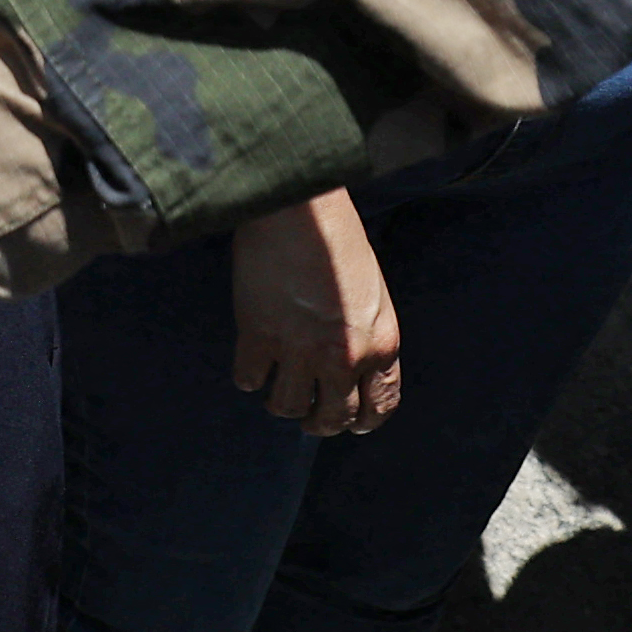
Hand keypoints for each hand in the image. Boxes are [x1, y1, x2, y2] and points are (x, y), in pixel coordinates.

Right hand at [229, 190, 401, 437]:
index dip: (364, 421)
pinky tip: (252, 365)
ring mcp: (300, 349)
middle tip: (309, 418)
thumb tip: (348, 368)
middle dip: (321, 423)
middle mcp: (344, 355)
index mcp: (381, 343)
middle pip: (334, 417)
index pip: (381, 405)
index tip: (351, 423)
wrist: (300, 208)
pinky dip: (249, 377)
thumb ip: (365, 334)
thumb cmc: (338, 237)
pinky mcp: (259, 336)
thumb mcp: (371, 292)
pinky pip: (250, 379)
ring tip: (277, 392)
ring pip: (289, 406)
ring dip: (282, 404)